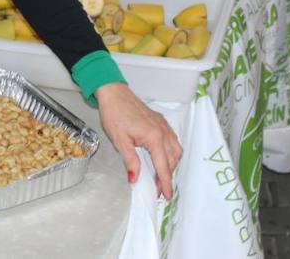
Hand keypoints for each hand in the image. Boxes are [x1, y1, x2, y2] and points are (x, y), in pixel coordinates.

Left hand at [94, 83, 181, 199]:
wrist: (114, 93)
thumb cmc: (115, 114)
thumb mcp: (120, 141)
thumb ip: (130, 161)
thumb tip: (135, 179)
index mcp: (154, 137)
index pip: (163, 166)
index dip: (166, 183)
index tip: (167, 196)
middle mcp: (163, 131)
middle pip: (172, 159)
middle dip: (168, 176)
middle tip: (158, 189)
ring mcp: (164, 125)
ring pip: (176, 150)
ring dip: (171, 164)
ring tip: (160, 175)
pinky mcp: (161, 121)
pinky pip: (172, 140)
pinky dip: (171, 152)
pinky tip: (162, 157)